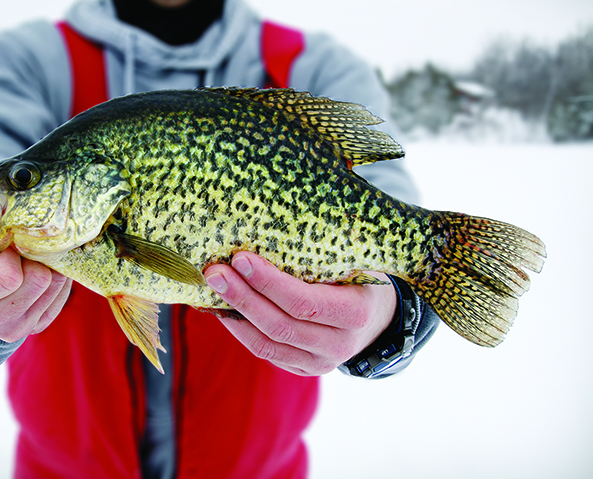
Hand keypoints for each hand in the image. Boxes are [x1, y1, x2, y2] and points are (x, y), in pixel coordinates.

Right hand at [0, 212, 71, 341]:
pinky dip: (55, 275)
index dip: (10, 250)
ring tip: (26, 254)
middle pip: (37, 281)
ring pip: (52, 285)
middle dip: (32, 255)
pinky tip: (36, 266)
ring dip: (45, 263)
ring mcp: (11, 329)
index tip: (1, 239)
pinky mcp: (34, 327)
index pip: (7, 277)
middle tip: (19, 244)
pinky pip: (61, 294)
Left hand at [204, 252, 396, 375]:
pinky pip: (265, 351)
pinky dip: (240, 329)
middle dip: (243, 297)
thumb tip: (268, 225)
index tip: (241, 259)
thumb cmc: (362, 278)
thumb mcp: (355, 262)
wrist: (380, 319)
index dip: (269, 283)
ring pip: (267, 344)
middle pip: (280, 325)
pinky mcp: (301, 368)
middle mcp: (338, 345)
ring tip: (211, 288)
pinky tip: (222, 307)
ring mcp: (319, 363)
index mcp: (355, 314)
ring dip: (234, 315)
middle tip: (214, 272)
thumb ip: (321, 253)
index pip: (304, 303)